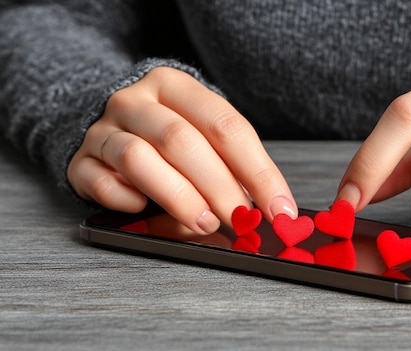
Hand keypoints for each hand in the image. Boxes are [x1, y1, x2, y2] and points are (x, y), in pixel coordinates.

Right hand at [68, 67, 296, 233]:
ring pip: (138, 159)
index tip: (279, 209)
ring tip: (204, 223)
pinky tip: (144, 208)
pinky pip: (101, 182)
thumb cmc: (170, 133)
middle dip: (219, 188)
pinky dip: (126, 200)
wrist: (112, 124)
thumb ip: (233, 168)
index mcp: (176, 86)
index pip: (226, 127)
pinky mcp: (80, 160)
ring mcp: (103, 128)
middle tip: (240, 221)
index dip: (259, 173)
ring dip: (178, 197)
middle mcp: (136, 101)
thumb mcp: (205, 136)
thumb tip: (268, 212)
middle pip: (181, 141)